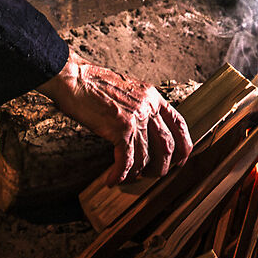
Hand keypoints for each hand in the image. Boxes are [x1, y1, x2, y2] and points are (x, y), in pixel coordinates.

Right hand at [40, 53, 191, 182]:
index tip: (180, 159)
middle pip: (168, 146)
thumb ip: (139, 107)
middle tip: (152, 175)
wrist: (73, 78)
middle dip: (163, 167)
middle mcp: (148, 107)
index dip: (184, 145)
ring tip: (128, 178)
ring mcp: (136, 118)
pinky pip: (127, 160)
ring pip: (147, 157)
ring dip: (138, 173)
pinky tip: (112, 179)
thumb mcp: (126, 91)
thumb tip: (142, 131)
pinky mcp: (120, 128)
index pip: (179, 124)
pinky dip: (120, 174)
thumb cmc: (93, 84)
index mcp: (153, 96)